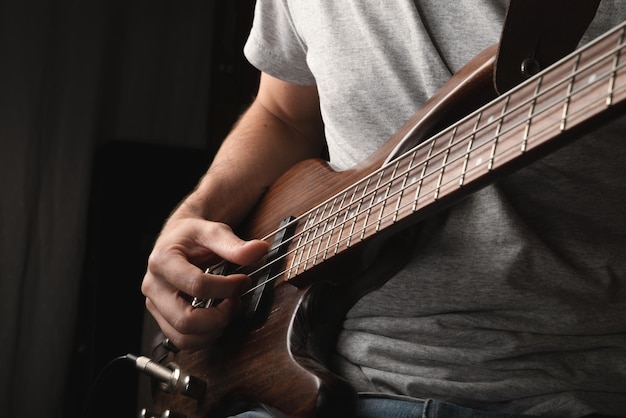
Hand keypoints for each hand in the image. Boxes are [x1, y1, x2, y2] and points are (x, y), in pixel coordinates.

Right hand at [142, 217, 268, 348]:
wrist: (177, 239)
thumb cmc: (192, 236)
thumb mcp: (213, 232)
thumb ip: (235, 244)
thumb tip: (259, 250)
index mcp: (163, 261)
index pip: (197, 285)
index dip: (227, 288)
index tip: (243, 281)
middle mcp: (153, 286)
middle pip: (185, 320)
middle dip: (220, 317)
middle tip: (236, 303)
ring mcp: (155, 305)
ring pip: (183, 338)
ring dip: (213, 332)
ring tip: (228, 312)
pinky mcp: (162, 317)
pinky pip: (182, 341)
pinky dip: (204, 338)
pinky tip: (217, 320)